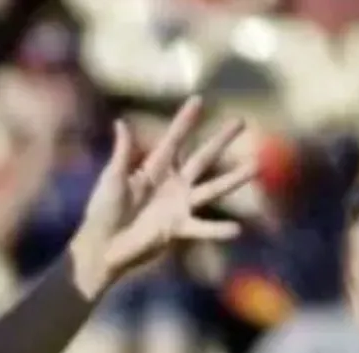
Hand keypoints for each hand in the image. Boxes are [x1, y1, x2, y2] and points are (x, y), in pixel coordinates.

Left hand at [69, 97, 256, 297]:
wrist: (102, 246)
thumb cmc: (102, 211)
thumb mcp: (111, 178)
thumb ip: (121, 153)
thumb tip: (120, 122)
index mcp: (154, 167)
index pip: (174, 139)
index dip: (186, 120)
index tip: (199, 99)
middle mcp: (173, 183)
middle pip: (202, 157)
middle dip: (221, 139)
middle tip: (240, 121)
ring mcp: (179, 205)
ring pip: (213, 188)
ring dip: (234, 178)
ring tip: (256, 166)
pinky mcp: (179, 228)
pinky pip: (203, 228)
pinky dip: (219, 230)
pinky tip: (237, 230)